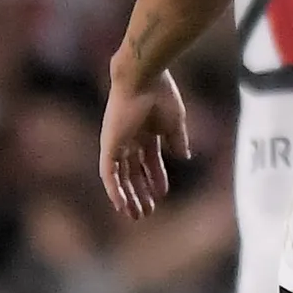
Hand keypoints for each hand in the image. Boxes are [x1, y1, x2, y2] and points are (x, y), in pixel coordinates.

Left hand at [100, 72, 191, 216]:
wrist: (144, 78)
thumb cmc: (161, 94)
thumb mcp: (175, 122)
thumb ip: (178, 140)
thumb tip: (184, 157)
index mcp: (146, 131)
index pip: (149, 160)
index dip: (157, 178)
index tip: (163, 194)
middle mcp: (129, 138)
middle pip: (133, 171)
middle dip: (140, 192)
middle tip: (148, 211)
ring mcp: (117, 142)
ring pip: (120, 176)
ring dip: (128, 196)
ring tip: (136, 215)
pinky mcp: (109, 145)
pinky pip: (108, 173)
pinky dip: (114, 190)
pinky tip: (121, 205)